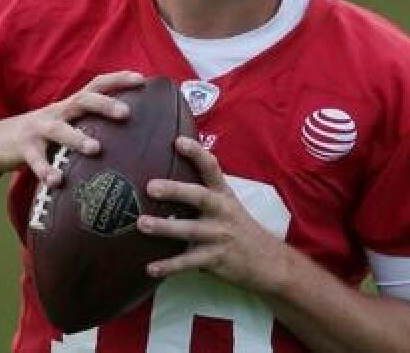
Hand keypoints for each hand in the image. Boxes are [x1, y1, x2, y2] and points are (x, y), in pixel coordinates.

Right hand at [0, 71, 144, 184]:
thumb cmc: (44, 135)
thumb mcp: (66, 123)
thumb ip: (90, 123)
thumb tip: (134, 132)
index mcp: (70, 106)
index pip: (97, 85)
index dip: (118, 80)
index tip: (142, 79)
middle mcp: (57, 112)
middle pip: (82, 101)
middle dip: (105, 105)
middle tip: (127, 113)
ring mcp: (39, 129)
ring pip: (59, 130)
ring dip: (77, 139)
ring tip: (96, 150)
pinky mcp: (23, 148)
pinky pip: (35, 159)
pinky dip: (46, 170)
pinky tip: (57, 181)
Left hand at [138, 136, 290, 294]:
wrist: (267, 261)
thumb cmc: (239, 229)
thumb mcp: (227, 205)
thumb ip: (204, 192)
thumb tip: (167, 178)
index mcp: (223, 195)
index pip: (212, 168)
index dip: (196, 153)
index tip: (178, 141)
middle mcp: (222, 212)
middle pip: (199, 197)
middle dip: (175, 191)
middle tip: (150, 187)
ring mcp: (219, 235)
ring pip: (190, 230)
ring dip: (165, 227)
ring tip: (142, 223)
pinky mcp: (216, 259)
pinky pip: (189, 262)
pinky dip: (169, 266)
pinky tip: (150, 268)